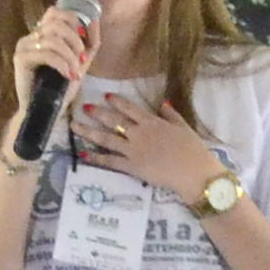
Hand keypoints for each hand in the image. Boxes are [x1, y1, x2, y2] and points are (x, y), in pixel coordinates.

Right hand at [1, 6, 100, 166]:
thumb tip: (94, 20)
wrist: (45, 110)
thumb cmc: (61, 86)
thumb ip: (90, 40)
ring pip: (53, 39)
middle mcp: (31, 36)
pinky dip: (62, 64)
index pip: (56, 11)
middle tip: (81, 59)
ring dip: (70, 55)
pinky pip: (46, 53)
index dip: (74, 21)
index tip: (84, 42)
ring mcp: (23, 46)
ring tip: (75, 71)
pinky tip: (68, 75)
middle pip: (56, 22)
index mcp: (42, 33)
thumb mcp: (82, 60)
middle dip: (75, 40)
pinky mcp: (20, 59)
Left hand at [75, 93, 221, 201]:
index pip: (130, 108)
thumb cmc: (193, 150)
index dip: (117, 101)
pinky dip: (96, 158)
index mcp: (152, 123)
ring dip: (89, 131)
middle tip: (84, 108)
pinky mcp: (132, 167)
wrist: (193, 172)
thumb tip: (163, 103)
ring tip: (75, 125)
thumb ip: (172, 115)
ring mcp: (133, 150)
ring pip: (107, 139)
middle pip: (114, 121)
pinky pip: (110, 161)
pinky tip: (83, 154)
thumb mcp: (184, 127)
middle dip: (98, 113)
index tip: (106, 96)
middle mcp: (139, 134)